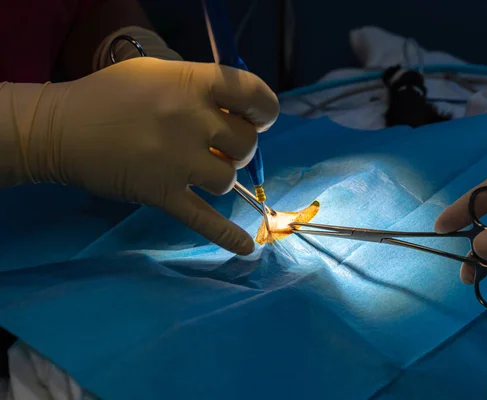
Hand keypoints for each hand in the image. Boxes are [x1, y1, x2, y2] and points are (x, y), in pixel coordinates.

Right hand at [26, 58, 278, 254]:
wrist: (61, 128)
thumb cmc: (110, 96)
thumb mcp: (159, 73)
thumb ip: (199, 87)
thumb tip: (238, 110)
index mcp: (193, 83)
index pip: (255, 94)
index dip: (265, 110)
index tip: (257, 119)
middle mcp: (192, 120)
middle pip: (246, 143)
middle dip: (238, 148)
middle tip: (217, 148)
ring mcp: (178, 160)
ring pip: (228, 179)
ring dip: (221, 178)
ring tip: (197, 171)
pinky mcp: (163, 193)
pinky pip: (204, 219)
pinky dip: (226, 235)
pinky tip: (246, 248)